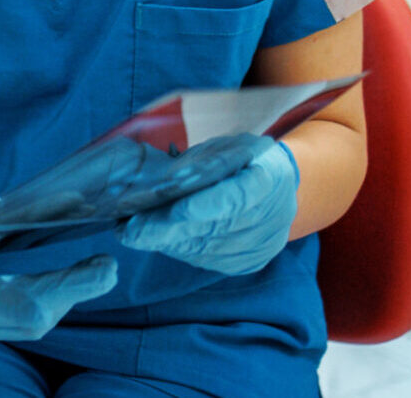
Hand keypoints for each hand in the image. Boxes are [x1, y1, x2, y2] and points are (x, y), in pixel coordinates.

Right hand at [0, 178, 118, 341]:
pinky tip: (78, 280)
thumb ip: (17, 208)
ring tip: (100, 269)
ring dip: (70, 297)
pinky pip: (30, 322)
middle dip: (70, 291)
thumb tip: (73, 203)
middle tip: (107, 268)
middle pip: (25, 313)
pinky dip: (58, 301)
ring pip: (33, 323)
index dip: (19, 302)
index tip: (50, 304)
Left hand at [120, 136, 298, 275]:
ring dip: (166, 242)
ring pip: (205, 248)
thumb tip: (169, 183)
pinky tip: (153, 239)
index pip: (238, 195)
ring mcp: (259, 246)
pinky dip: (177, 249)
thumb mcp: (230, 146)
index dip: (207, 205)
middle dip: (168, 229)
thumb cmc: (244, 159)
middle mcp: (269, 219)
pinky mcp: (246, 263)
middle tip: (131, 229)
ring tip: (132, 233)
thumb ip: (206, 163)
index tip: (176, 209)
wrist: (279, 188)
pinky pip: (206, 259)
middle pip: (213, 229)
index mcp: (269, 178)